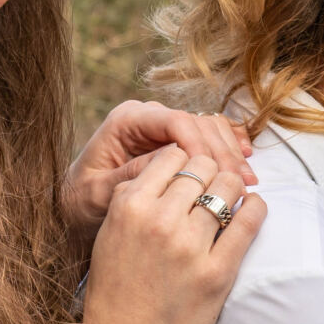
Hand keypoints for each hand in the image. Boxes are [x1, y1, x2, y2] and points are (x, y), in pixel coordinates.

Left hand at [63, 102, 253, 247]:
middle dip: (222, 152)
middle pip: (197, 123)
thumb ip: (131, 175)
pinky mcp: (175, 141)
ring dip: (230, 152)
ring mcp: (163, 127)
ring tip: (247, 181)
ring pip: (208, 128)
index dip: (202, 145)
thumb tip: (168, 161)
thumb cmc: (82, 202)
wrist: (76, 206)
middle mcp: (147, 117)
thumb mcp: (98, 193)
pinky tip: (246, 163)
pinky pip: (209, 136)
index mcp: (126, 121)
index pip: (174, 121)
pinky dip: (229, 147)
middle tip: (242, 182)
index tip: (218, 174)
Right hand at [74, 145, 266, 323]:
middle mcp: (158, 219)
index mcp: (128, 207)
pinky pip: (249, 220)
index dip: (187, 161)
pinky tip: (253, 211)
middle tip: (218, 186)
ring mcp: (189, 246)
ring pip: (229, 187)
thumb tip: (165, 169)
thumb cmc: (114, 298)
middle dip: (213, 172)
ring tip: (235, 199)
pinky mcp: (217, 272)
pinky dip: (256, 209)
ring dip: (236, 189)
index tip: (194, 175)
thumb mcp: (108, 238)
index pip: (172, 155)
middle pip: (204, 166)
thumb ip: (130, 200)